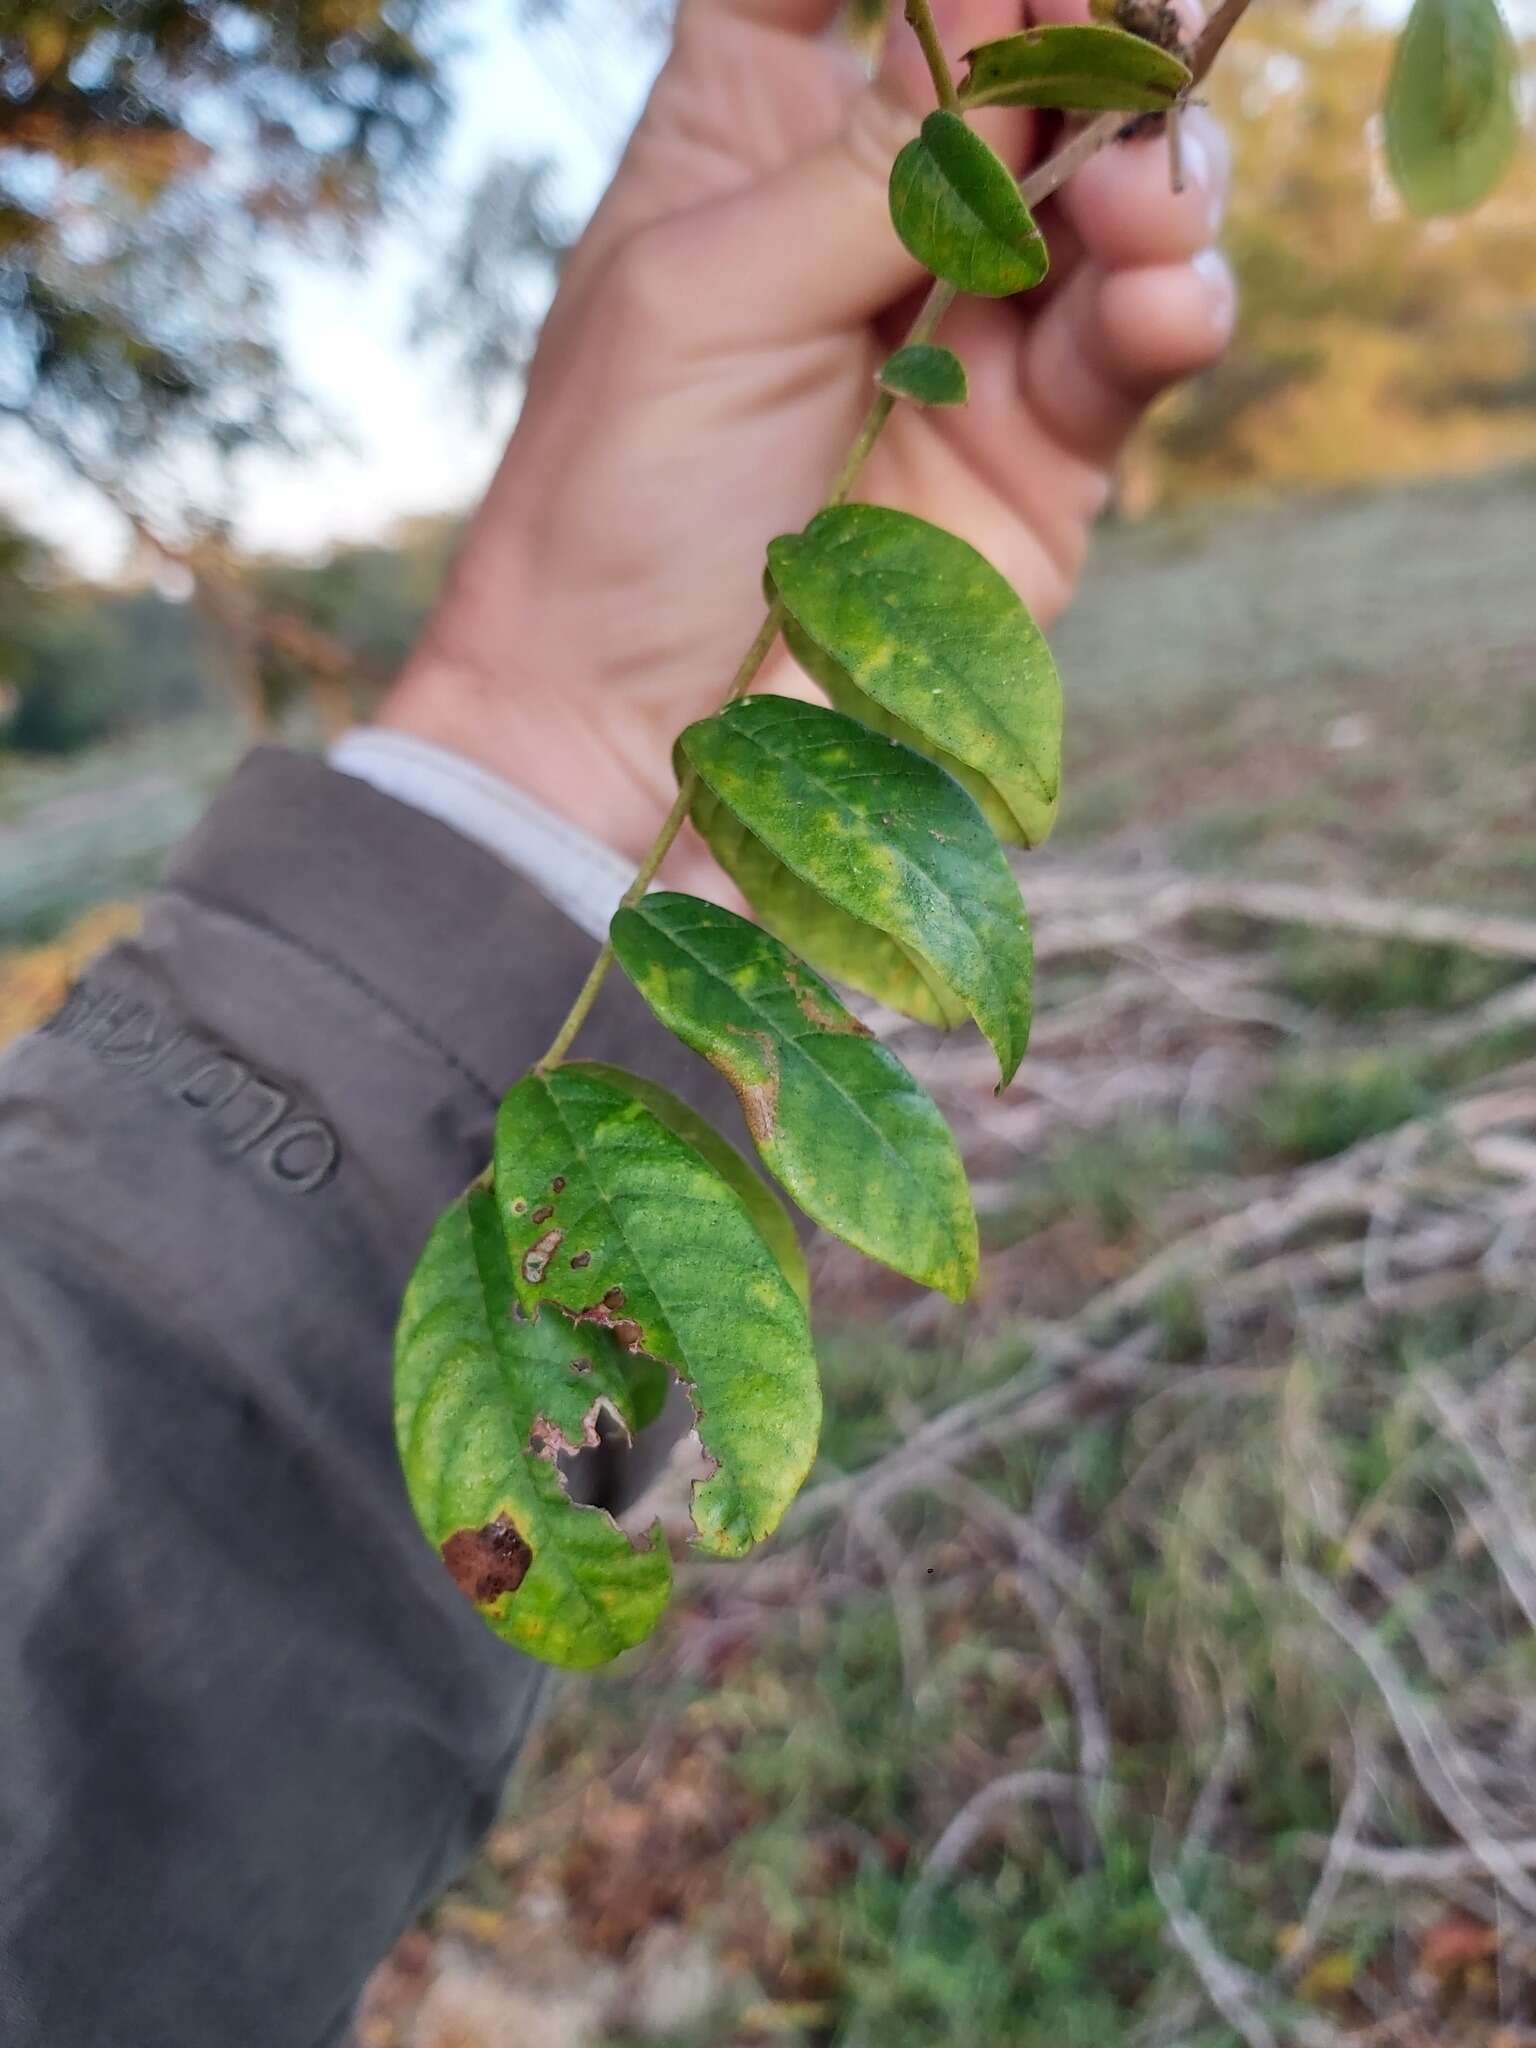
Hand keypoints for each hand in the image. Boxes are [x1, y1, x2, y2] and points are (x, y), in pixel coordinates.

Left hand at [381, 0, 1233, 867]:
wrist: (633, 737)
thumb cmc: (615, 505)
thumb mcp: (706, 294)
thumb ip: (870, 159)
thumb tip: (1016, 13)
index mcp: (751, 135)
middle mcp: (876, 213)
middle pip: (1023, 56)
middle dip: (1083, 33)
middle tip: (1115, 35)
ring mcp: (973, 328)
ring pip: (1116, 187)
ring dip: (1153, 172)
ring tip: (1142, 200)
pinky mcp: (1045, 451)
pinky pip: (1138, 343)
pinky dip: (1167, 310)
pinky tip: (1157, 303)